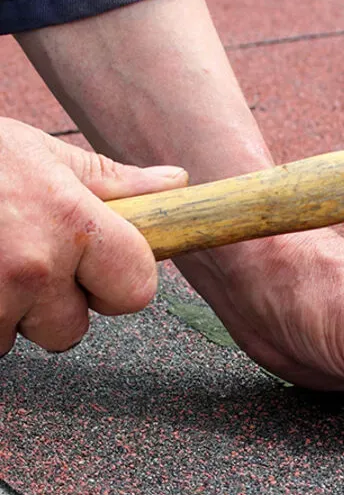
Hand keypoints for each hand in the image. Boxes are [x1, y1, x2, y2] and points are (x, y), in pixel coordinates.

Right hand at [0, 117, 188, 354]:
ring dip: (4, 312)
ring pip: (17, 338)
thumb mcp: (44, 156)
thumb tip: (176, 183)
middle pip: (71, 330)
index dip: (119, 284)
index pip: (137, 291)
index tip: (96, 269)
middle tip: (19, 258)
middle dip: (51, 305)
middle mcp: (31, 265)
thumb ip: (115, 183)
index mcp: (72, 222)